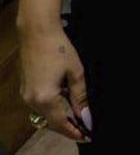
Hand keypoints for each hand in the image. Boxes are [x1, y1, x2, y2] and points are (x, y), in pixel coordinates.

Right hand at [19, 27, 89, 141]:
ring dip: (59, 117)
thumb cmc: (60, 49)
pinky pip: (38, 105)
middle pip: (50, 121)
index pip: (60, 123)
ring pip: (44, 114)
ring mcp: (25, 95)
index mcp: (45, 98)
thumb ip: (80, 96)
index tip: (86, 136)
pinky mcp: (24, 88)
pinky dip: (51, 107)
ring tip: (77, 116)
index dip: (73, 131)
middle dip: (67, 126)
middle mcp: (31, 101)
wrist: (37, 33)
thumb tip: (85, 115)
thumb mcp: (75, 72)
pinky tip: (64, 101)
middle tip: (83, 127)